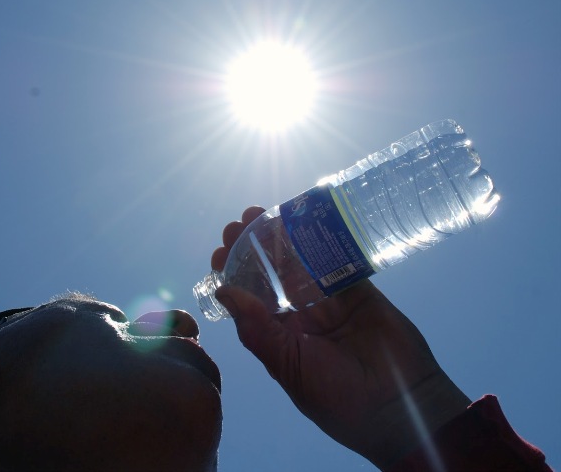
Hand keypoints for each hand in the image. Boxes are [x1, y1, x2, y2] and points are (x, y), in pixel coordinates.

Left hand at [212, 207, 470, 468]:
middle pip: (272, 273)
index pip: (249, 297)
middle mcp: (301, 315)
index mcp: (279, 336)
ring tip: (263, 213)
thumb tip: (221, 291)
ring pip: (301, 262)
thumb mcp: (287, 365)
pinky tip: (305, 221)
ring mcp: (330, 300)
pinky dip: (322, 241)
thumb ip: (256, 328)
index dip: (234, 273)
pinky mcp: (359, 290)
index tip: (220, 251)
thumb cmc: (336, 394)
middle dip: (254, 247)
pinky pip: (337, 260)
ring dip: (282, 238)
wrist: (399, 406)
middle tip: (240, 222)